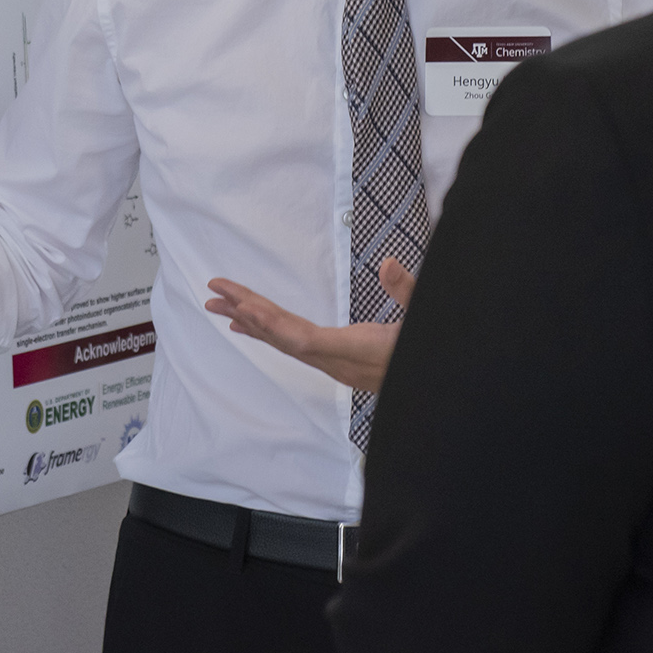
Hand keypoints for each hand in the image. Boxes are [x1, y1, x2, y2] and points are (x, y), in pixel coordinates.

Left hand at [204, 258, 415, 392]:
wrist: (439, 389)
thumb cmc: (430, 351)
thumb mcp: (424, 317)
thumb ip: (406, 290)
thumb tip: (386, 263)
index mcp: (356, 351)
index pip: (304, 340)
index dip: (271, 325)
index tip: (242, 308)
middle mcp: (338, 362)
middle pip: (283, 337)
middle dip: (247, 312)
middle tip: (213, 291)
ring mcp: (336, 365)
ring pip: (285, 343)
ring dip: (252, 322)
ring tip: (220, 305)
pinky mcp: (339, 363)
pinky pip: (295, 348)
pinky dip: (270, 333)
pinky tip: (249, 327)